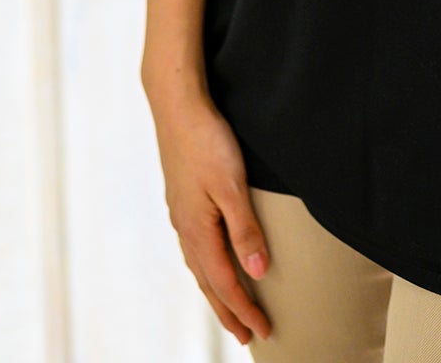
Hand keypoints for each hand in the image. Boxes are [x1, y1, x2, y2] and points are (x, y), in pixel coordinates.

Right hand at [146, 84, 273, 344]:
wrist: (177, 105)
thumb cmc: (207, 141)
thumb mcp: (232, 185)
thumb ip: (244, 229)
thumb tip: (257, 272)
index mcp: (198, 231)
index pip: (225, 283)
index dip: (245, 309)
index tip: (263, 331)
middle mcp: (185, 229)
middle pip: (209, 282)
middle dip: (229, 311)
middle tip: (247, 335)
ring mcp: (181, 214)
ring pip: (200, 266)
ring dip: (217, 290)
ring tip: (231, 307)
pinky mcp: (182, 199)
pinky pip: (195, 247)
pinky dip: (207, 266)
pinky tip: (211, 260)